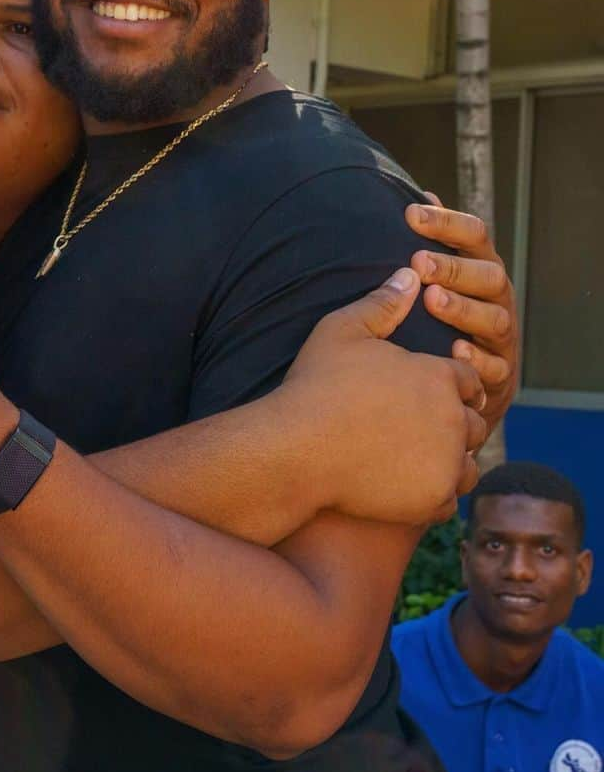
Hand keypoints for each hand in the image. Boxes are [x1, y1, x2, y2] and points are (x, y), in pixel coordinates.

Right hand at [282, 268, 487, 525]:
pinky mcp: (432, 498)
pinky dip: (431, 492)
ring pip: (468, 463)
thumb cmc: (317, 385)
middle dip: (452, 422)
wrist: (298, 447)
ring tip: (415, 457)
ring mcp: (446, 462)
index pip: (467, 380)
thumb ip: (382, 304)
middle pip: (474, 421)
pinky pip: (448, 498)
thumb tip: (411, 273)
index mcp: (439, 376)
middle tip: (418, 426)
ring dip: (449, 460)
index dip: (448, 385)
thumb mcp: (342, 331)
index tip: (425, 393)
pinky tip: (405, 483)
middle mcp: (454, 419)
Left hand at [406, 193, 518, 432]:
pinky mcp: (502, 372)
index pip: (474, 235)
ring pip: (493, 318)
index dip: (446, 223)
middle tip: (418, 262)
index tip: (411, 215)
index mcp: (482, 267)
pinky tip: (455, 349)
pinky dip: (477, 358)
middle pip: (488, 275)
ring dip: (463, 308)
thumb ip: (435, 240)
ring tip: (432, 300)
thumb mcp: (443, 274)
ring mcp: (503, 335)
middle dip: (454, 267)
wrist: (470, 377)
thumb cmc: (448, 312)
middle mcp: (498, 297)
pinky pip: (496, 366)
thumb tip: (423, 197)